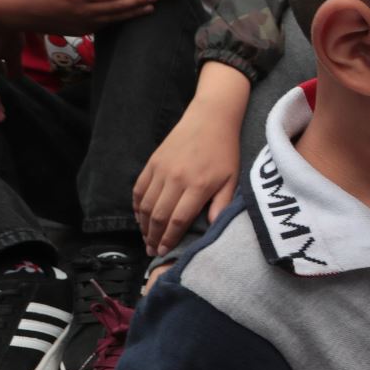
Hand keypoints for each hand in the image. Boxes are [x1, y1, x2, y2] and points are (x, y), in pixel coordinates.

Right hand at [4, 0, 154, 33]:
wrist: (15, 12)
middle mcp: (79, 12)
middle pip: (116, 8)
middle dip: (137, 2)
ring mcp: (80, 24)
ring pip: (113, 19)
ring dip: (132, 13)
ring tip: (150, 7)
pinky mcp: (78, 30)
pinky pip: (104, 26)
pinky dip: (119, 20)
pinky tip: (130, 14)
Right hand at [134, 101, 241, 256]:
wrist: (210, 118)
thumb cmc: (225, 151)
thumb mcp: (233, 179)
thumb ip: (223, 204)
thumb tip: (214, 227)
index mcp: (198, 185)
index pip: (178, 220)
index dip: (169, 239)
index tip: (165, 251)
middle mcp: (176, 178)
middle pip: (159, 216)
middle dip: (153, 237)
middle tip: (152, 251)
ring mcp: (161, 169)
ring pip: (146, 205)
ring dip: (144, 225)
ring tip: (146, 239)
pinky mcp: (152, 162)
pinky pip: (139, 189)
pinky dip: (137, 206)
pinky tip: (140, 218)